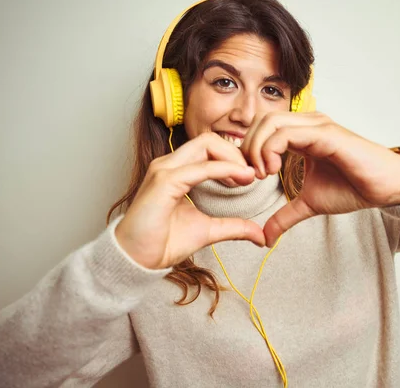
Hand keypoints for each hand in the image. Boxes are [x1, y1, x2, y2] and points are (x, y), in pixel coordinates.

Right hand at [115, 133, 264, 269]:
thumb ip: (234, 227)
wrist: (138, 260)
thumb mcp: (209, 231)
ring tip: (247, 177)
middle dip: (237, 153)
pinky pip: (200, 167)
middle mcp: (169, 164)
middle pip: (210, 139)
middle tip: (252, 176)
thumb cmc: (164, 242)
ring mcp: (165, 170)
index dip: (235, 158)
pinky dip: (224, 169)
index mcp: (177, 170)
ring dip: (233, 158)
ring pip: (206, 144)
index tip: (251, 177)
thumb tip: (261, 235)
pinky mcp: (164, 182)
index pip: (210, 147)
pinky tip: (238, 181)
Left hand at [240, 112, 399, 245]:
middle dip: (247, 148)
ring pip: (270, 122)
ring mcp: (316, 126)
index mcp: (301, 134)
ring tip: (261, 175)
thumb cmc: (353, 188)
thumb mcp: (309, 204)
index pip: (262, 128)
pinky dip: (271, 150)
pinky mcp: (325, 134)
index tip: (249, 178)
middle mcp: (307, 124)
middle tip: (250, 176)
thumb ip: (285, 216)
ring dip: (256, 149)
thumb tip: (265, 238)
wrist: (385, 188)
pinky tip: (273, 171)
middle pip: (260, 121)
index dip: (247, 150)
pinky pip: (286, 133)